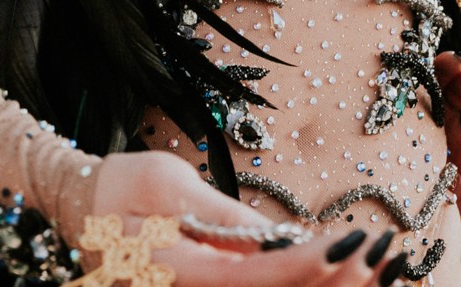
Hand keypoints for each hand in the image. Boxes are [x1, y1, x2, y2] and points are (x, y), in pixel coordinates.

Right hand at [82, 152, 410, 284]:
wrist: (78, 208)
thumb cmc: (120, 186)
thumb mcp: (166, 184)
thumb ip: (220, 216)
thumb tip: (275, 238)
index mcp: (170, 275)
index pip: (249, 279)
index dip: (303, 266)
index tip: (349, 245)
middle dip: (330, 284)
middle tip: (382, 254)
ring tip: (377, 265)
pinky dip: (300, 286)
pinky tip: (340, 274)